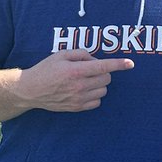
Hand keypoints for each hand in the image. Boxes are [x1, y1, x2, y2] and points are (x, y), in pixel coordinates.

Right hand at [17, 50, 133, 112]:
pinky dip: (95, 95)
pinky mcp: (77, 108)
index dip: (119, 65)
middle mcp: (79, 86)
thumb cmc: (46, 69)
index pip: (104, 66)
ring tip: (85, 80)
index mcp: (76, 70)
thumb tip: (96, 59)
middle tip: (90, 69)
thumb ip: (81, 53)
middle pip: (106, 78)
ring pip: (103, 90)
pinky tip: (84, 90)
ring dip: (99, 84)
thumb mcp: (61, 54)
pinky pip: (97, 102)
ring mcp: (79, 99)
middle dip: (103, 72)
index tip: (130, 64)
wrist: (31, 90)